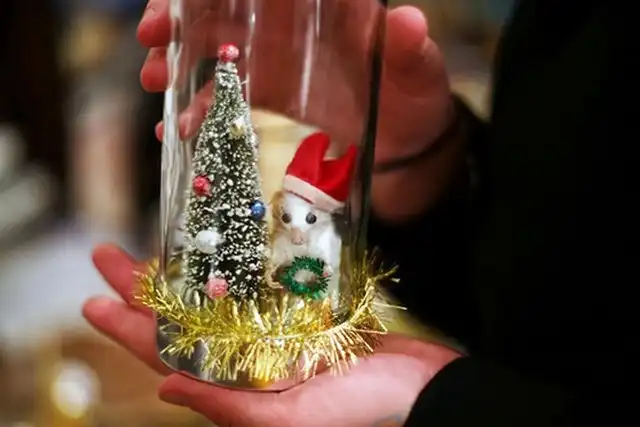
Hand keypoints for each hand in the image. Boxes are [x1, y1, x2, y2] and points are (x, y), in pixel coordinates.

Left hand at [83, 244, 460, 426]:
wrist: (424, 389)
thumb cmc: (369, 409)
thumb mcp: (297, 418)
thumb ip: (233, 407)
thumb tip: (165, 387)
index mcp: (241, 385)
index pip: (170, 354)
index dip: (128, 327)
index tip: (92, 297)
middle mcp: (249, 360)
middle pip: (182, 321)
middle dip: (142, 291)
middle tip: (108, 255)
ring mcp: (275, 337)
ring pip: (213, 302)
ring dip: (180, 278)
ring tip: (150, 251)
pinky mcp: (303, 317)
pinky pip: (255, 293)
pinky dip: (232, 274)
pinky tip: (219, 256)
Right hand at [138, 1, 454, 219]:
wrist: (407, 152)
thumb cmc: (416, 103)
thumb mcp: (418, 76)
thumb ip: (409, 53)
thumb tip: (408, 22)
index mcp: (322, 11)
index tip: (182, 1)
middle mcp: (289, 33)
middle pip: (221, 15)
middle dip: (178, 23)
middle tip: (151, 42)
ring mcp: (273, 71)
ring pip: (211, 58)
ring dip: (176, 68)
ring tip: (156, 86)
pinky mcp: (265, 107)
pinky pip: (222, 104)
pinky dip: (196, 114)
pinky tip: (179, 130)